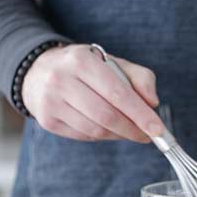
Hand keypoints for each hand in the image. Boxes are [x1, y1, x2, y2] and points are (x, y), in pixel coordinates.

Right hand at [22, 44, 163, 141]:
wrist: (39, 71)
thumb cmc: (85, 68)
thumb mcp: (113, 63)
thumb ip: (140, 78)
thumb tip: (152, 103)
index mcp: (81, 61)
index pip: (117, 93)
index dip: (140, 114)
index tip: (158, 129)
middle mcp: (61, 80)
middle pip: (107, 116)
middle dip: (132, 129)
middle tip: (148, 135)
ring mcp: (51, 101)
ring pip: (95, 130)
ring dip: (119, 135)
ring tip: (129, 130)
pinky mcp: (47, 120)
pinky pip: (84, 136)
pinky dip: (102, 136)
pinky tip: (108, 128)